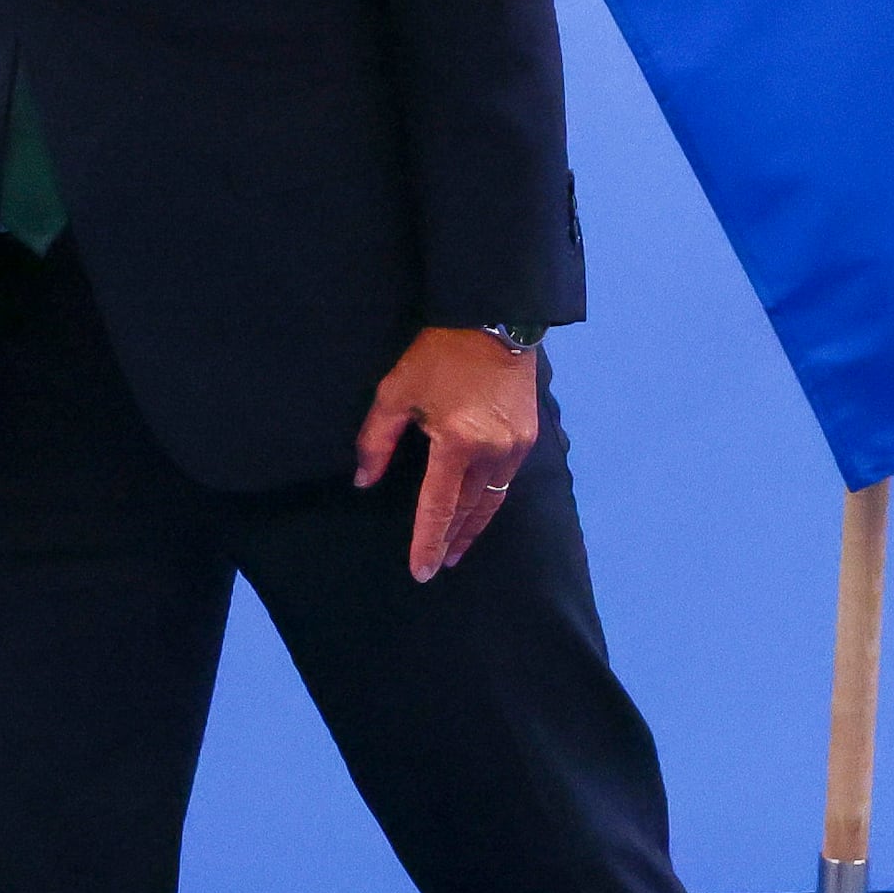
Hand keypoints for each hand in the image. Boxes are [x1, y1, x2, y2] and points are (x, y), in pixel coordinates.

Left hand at [354, 326, 540, 583]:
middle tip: (439, 563)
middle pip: (469, 509)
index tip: (422, 571)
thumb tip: (365, 480)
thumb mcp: (395, 393)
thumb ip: (377, 442)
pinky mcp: (529, 436)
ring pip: (492, 499)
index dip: (427, 541)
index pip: (438, 507)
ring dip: (474, 525)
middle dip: (452, 539)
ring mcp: (516, 446)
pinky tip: (479, 507)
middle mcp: (492, 451)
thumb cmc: (437, 355)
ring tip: (458, 546)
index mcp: (457, 443)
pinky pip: (507, 479)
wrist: (492, 321)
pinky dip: (490, 499)